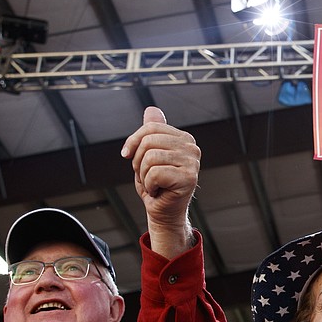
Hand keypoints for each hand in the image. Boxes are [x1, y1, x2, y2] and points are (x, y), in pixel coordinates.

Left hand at [121, 106, 199, 255]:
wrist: (163, 211)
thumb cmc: (156, 184)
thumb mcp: (149, 153)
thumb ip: (153, 131)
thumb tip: (152, 109)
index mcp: (184, 138)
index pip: (151, 127)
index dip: (133, 142)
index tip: (129, 156)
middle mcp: (192, 147)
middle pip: (149, 141)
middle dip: (138, 161)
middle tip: (146, 175)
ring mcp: (193, 163)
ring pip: (150, 158)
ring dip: (143, 175)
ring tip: (153, 183)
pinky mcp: (189, 178)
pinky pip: (155, 173)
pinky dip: (149, 185)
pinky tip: (158, 190)